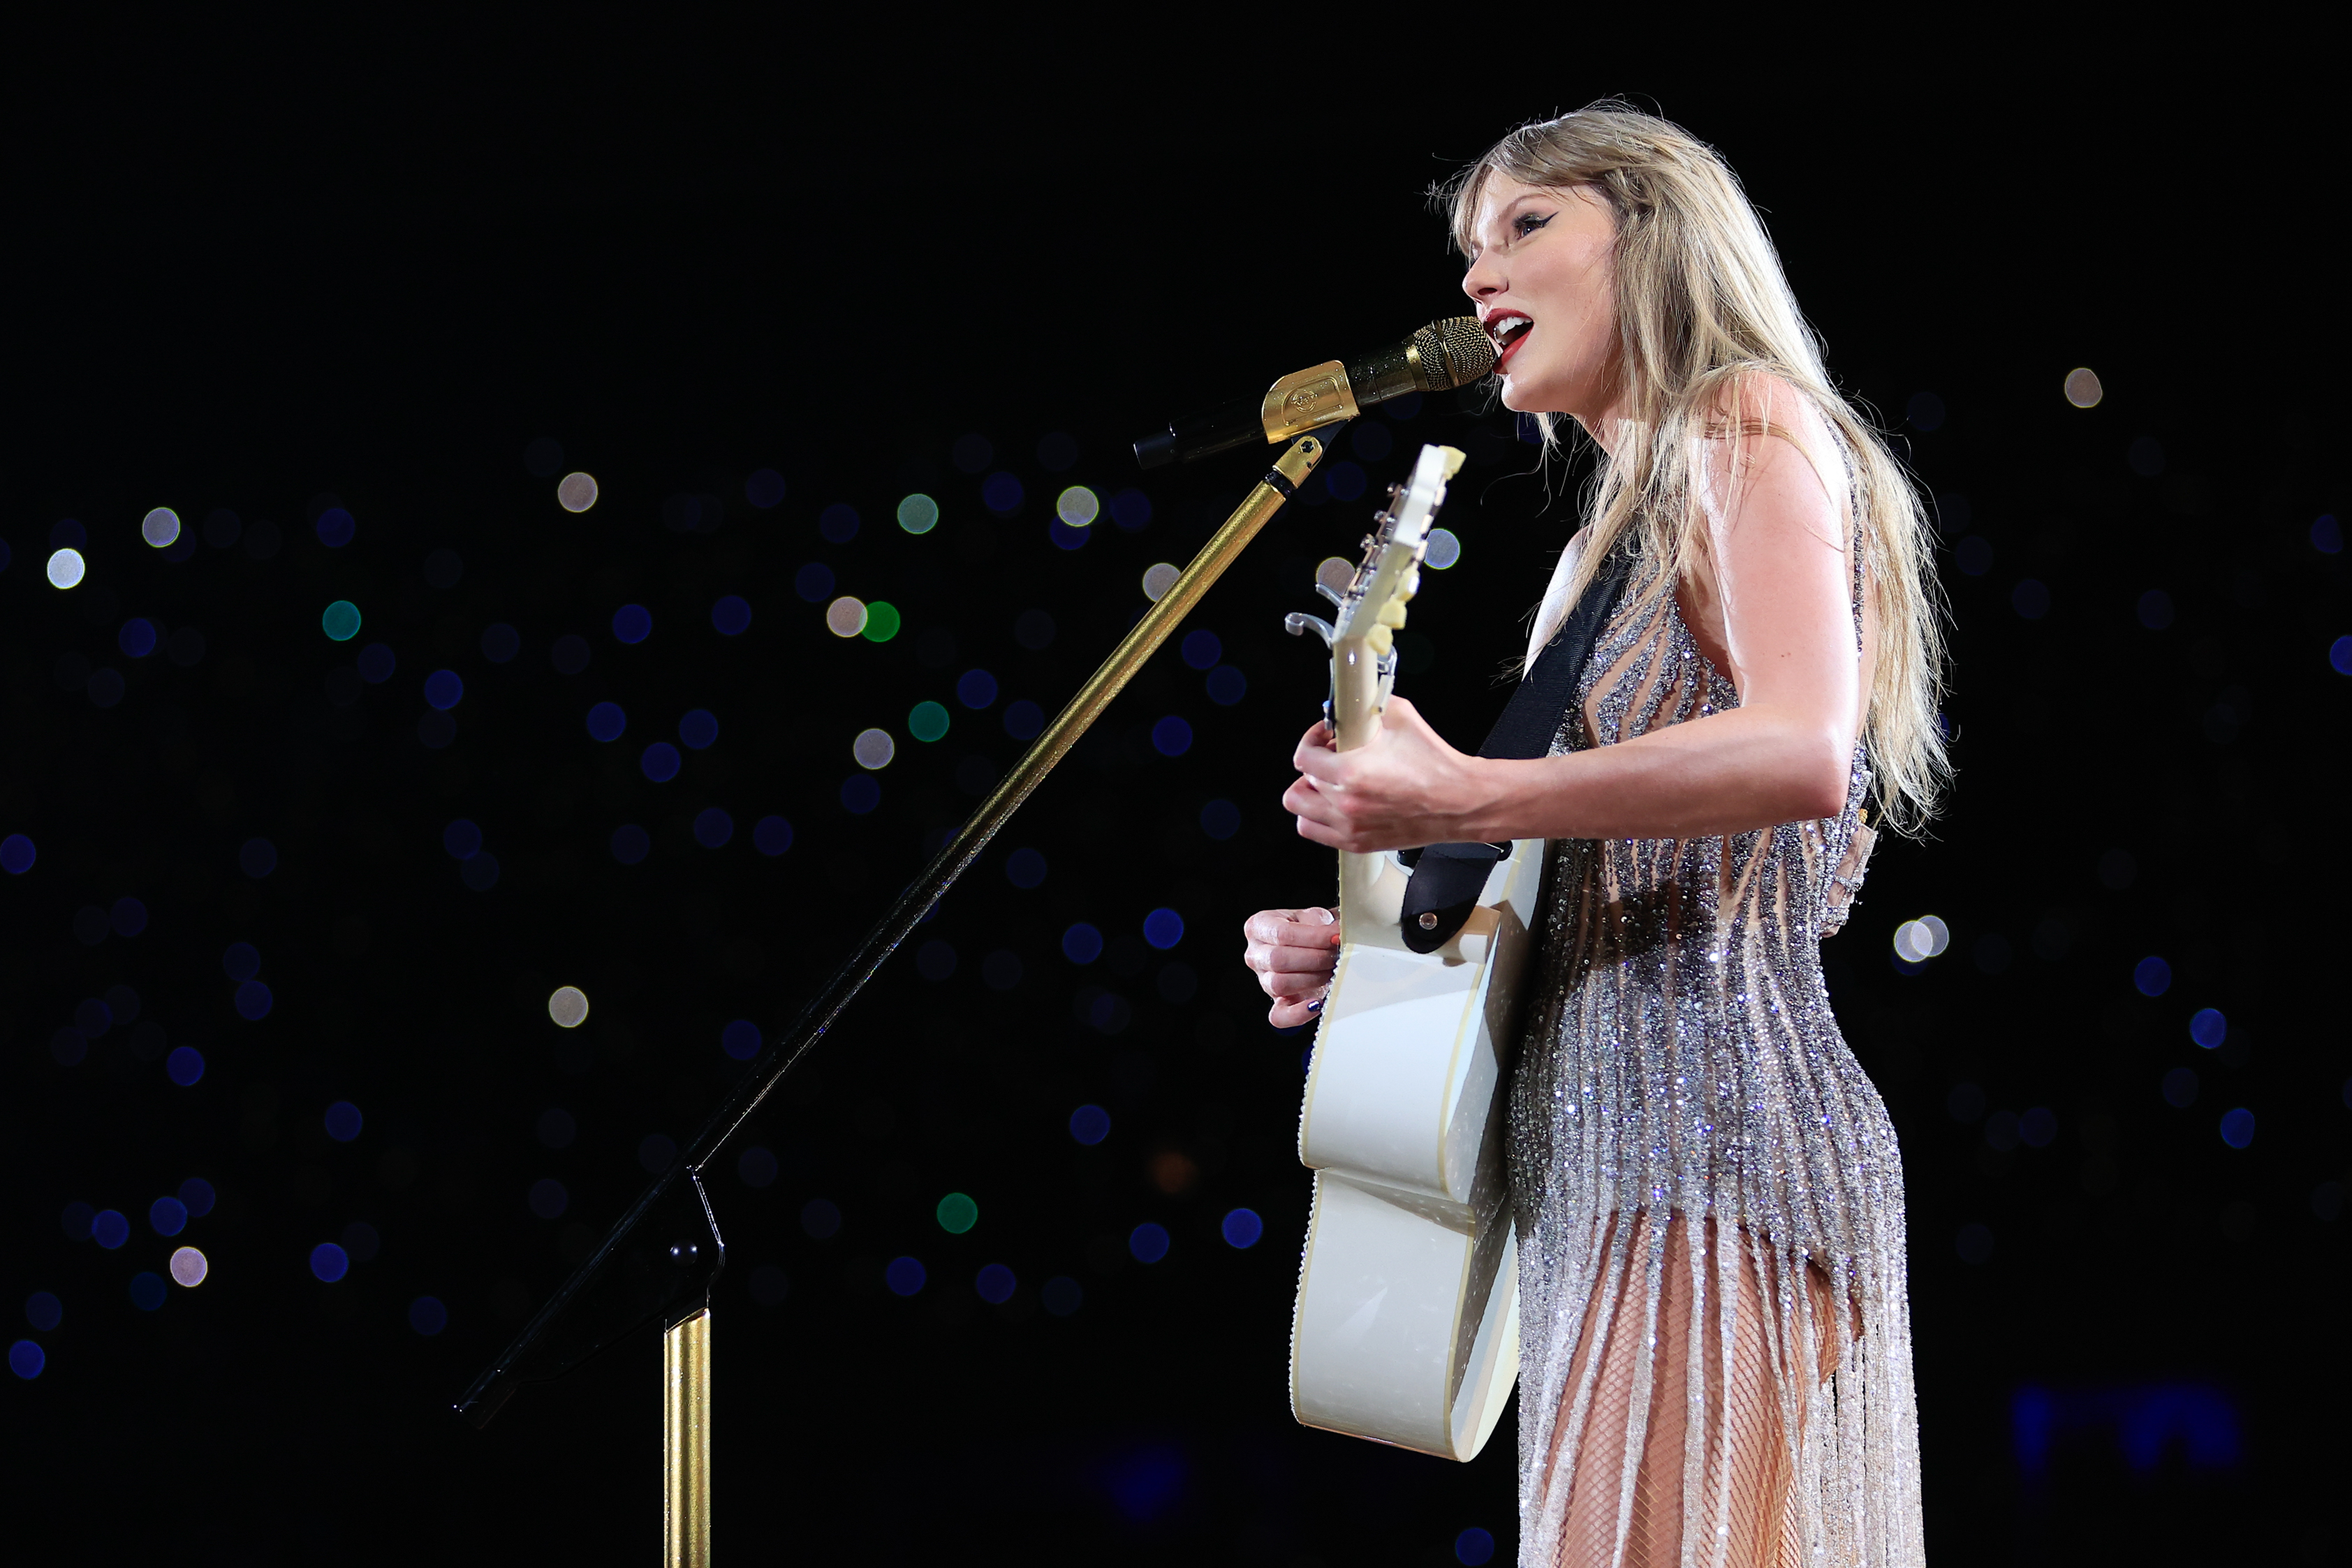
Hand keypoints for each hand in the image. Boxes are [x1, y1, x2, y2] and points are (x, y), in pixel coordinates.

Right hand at [1241, 906, 1340, 1028]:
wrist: (1315, 945)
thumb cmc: (1311, 928)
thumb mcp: (1313, 916)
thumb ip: (1320, 923)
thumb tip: (1336, 935)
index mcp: (1259, 926)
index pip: (1282, 934)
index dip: (1313, 937)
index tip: (1337, 936)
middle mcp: (1255, 955)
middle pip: (1278, 959)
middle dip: (1315, 958)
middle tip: (1337, 954)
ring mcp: (1263, 981)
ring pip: (1279, 984)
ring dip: (1312, 978)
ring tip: (1332, 970)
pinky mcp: (1276, 1003)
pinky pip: (1279, 1016)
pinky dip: (1298, 1014)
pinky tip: (1317, 1004)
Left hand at [1282, 696, 1484, 851]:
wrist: (1459, 801)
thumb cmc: (1436, 765)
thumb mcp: (1401, 717)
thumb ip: (1368, 706)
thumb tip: (1352, 700)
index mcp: (1351, 774)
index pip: (1303, 757)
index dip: (1312, 740)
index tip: (1325, 736)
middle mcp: (1346, 804)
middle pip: (1302, 781)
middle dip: (1316, 764)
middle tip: (1331, 756)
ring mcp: (1350, 827)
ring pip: (1300, 810)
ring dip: (1310, 792)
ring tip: (1328, 782)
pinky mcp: (1357, 843)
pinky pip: (1315, 831)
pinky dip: (1318, 816)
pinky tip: (1335, 803)